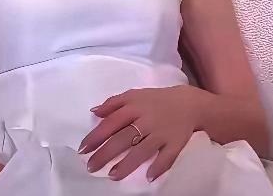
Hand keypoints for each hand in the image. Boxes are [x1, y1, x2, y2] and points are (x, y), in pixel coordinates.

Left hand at [78, 85, 200, 181]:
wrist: (188, 103)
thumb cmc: (155, 100)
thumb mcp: (133, 95)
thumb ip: (113, 102)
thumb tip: (94, 112)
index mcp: (133, 107)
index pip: (111, 123)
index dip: (96, 136)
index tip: (83, 149)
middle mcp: (146, 120)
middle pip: (123, 138)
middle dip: (105, 154)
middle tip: (91, 167)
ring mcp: (161, 132)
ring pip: (142, 150)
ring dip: (127, 164)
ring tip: (113, 176)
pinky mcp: (176, 143)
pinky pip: (167, 157)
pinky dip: (158, 167)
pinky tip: (149, 177)